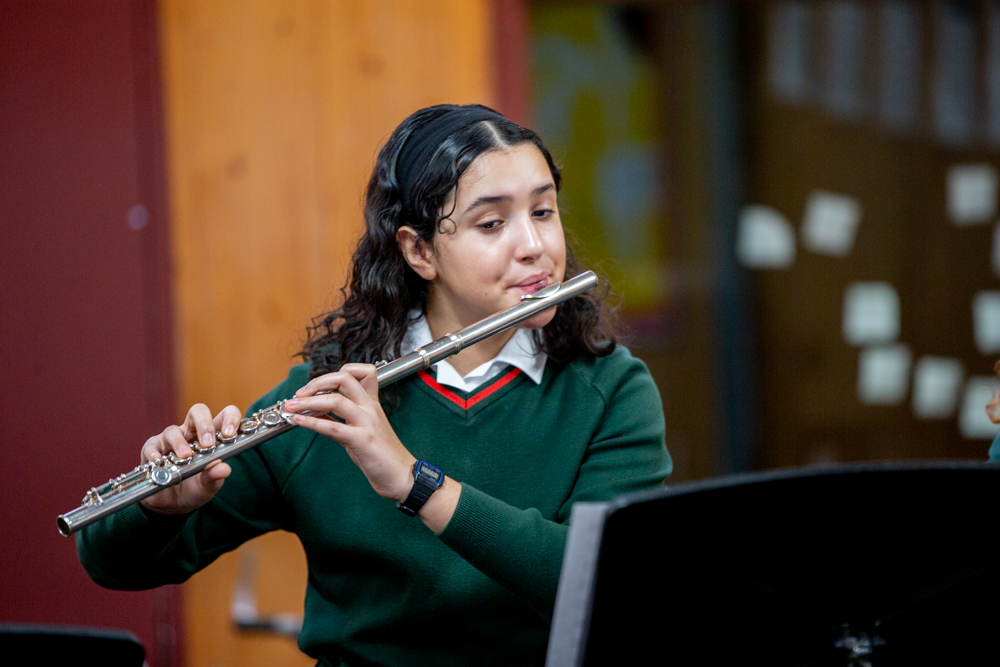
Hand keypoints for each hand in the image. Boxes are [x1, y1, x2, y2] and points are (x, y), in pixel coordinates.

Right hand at [139, 403, 241, 514]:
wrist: (171, 505)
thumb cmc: (194, 488)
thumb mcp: (208, 485)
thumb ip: (216, 476)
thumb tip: (224, 468)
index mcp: (212, 437)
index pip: (224, 415)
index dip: (230, 418)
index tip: (229, 433)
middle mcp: (192, 433)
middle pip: (198, 412)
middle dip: (204, 424)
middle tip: (207, 444)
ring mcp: (171, 440)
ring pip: (174, 430)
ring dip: (179, 443)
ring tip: (185, 457)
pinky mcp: (153, 450)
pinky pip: (152, 445)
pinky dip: (154, 452)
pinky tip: (158, 460)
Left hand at [283, 364, 415, 501]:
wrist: (402, 476)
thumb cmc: (382, 455)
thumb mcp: (361, 430)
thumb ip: (341, 419)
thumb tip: (316, 413)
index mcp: (371, 403)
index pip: (360, 372)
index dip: (336, 373)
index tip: (317, 386)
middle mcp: (370, 408)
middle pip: (344, 378)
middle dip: (317, 382)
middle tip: (299, 393)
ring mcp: (367, 423)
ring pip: (335, 400)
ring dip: (308, 401)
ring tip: (291, 406)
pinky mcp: (362, 441)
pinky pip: (333, 427)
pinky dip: (312, 422)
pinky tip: (299, 421)